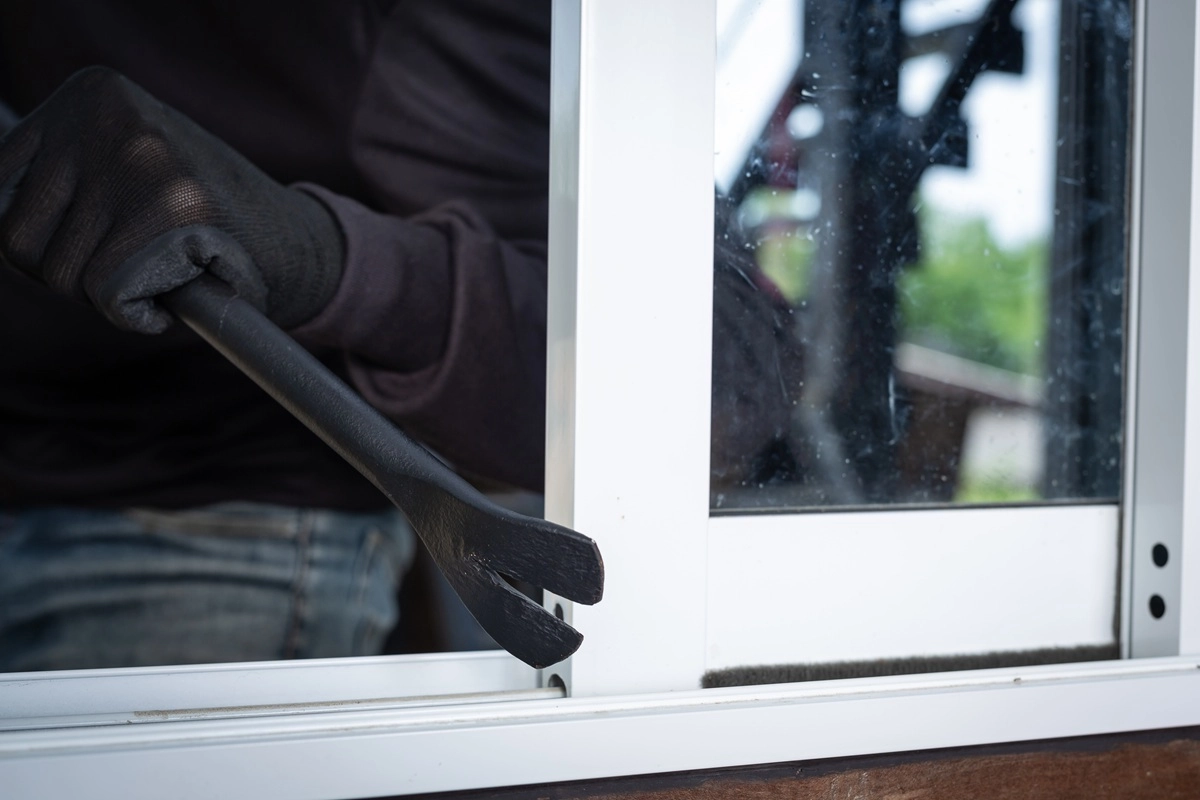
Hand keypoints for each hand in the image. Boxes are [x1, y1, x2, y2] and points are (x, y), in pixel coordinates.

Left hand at [0, 66, 343, 332]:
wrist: (296, 245)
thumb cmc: (200, 222)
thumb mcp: (121, 171)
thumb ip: (59, 179)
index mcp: (92, 93)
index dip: (41, 238)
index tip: (95, 240)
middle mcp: (111, 116)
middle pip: (15, 235)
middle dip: (65, 270)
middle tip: (130, 262)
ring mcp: (144, 160)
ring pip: (58, 272)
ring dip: (101, 294)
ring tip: (156, 270)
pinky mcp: (175, 211)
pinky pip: (107, 294)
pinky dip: (136, 314)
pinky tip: (175, 290)